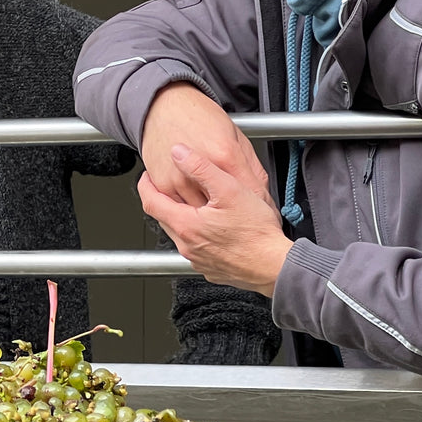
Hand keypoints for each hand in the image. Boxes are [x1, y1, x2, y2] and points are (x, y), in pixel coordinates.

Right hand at [140, 83, 271, 207]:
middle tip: (241, 211)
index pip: (251, 192)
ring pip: (204, 214)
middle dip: (237, 212)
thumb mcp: (235, 134)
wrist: (164, 106)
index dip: (259, 204)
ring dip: (213, 216)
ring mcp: (180, 179)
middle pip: (228, 207)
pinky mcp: (163, 185)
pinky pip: (180, 210)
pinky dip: (191, 212)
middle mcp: (202, 170)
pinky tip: (197, 204)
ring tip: (218, 210)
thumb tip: (261, 188)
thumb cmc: (198, 116)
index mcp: (225, 155)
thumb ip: (251, 164)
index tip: (261, 208)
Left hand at [141, 143, 292, 296]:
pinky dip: (198, 235)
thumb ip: (200, 167)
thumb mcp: (229, 189)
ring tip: (194, 203)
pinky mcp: (211, 269)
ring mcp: (198, 260)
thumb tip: (178, 153)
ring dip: (182, 218)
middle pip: (163, 218)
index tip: (147, 175)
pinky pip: (197, 249)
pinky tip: (213, 227)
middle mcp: (187, 246)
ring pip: (180, 234)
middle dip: (163, 200)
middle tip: (169, 185)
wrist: (275, 266)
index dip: (145, 185)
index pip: (150, 202)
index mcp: (186, 225)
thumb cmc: (257, 233)